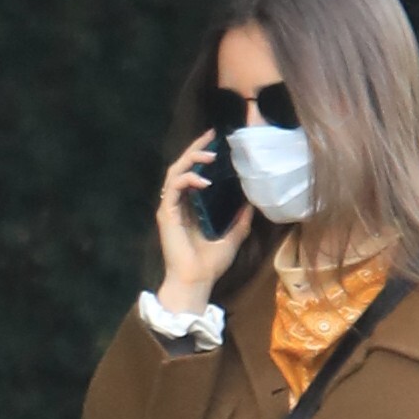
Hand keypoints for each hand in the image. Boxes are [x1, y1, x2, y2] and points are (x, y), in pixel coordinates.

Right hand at [154, 129, 253, 308]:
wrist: (196, 282)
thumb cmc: (209, 266)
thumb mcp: (232, 239)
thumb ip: (240, 223)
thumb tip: (252, 205)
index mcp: (190, 207)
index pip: (193, 173)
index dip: (202, 156)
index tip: (216, 142)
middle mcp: (178, 204)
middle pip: (182, 166)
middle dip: (196, 149)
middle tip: (211, 136)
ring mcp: (170, 207)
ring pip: (175, 171)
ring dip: (191, 159)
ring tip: (209, 155)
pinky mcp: (166, 213)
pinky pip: (174, 187)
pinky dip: (188, 179)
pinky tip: (204, 180)